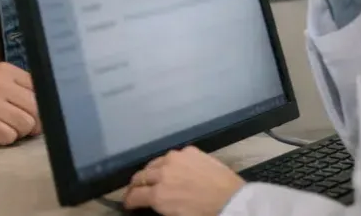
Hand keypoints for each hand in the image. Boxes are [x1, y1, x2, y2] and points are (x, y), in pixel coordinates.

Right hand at [0, 62, 40, 145]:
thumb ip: (17, 88)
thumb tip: (48, 107)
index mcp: (6, 71)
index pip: (41, 89)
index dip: (41, 106)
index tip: (32, 113)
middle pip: (37, 108)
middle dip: (33, 122)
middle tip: (19, 126)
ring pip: (26, 124)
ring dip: (17, 132)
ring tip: (2, 128)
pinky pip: (8, 137)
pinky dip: (4, 140)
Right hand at [123, 147, 245, 215]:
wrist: (232, 201)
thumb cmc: (204, 214)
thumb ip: (159, 206)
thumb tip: (152, 203)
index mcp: (158, 194)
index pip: (134, 195)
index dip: (128, 201)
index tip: (128, 203)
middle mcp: (163, 172)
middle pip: (140, 176)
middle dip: (136, 185)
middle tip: (136, 191)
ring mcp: (176, 158)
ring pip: (154, 163)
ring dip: (150, 172)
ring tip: (152, 178)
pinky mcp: (190, 151)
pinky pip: (172, 156)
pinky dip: (168, 163)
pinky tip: (173, 169)